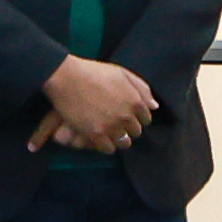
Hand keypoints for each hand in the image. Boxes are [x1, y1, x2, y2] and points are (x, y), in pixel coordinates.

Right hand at [30, 54, 155, 152]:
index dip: (137, 118)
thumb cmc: (93, 72)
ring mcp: (112, 126)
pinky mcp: (96, 134)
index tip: (127, 116)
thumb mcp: (121, 73)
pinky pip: (108, 148)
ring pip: (124, 142)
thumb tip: (154, 106)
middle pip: (135, 131)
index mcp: (135, 101)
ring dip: (119, 139)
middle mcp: (127, 116)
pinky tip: (100, 139)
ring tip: (109, 133)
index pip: (146, 119)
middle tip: (116, 124)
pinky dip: (106, 145)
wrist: (66, 77)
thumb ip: (141, 89)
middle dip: (128, 128)